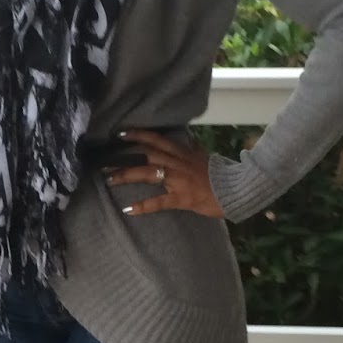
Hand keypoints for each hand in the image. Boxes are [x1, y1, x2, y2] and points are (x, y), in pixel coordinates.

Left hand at [105, 130, 224, 219]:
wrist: (237, 188)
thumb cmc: (222, 175)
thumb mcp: (206, 157)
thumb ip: (194, 149)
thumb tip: (189, 140)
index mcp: (183, 153)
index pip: (157, 139)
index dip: (139, 135)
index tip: (121, 133)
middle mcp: (178, 163)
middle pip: (146, 155)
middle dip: (124, 157)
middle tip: (104, 161)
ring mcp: (179, 180)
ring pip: (148, 173)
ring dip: (127, 175)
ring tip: (109, 180)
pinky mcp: (182, 198)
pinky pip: (159, 202)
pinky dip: (143, 205)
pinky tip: (128, 209)